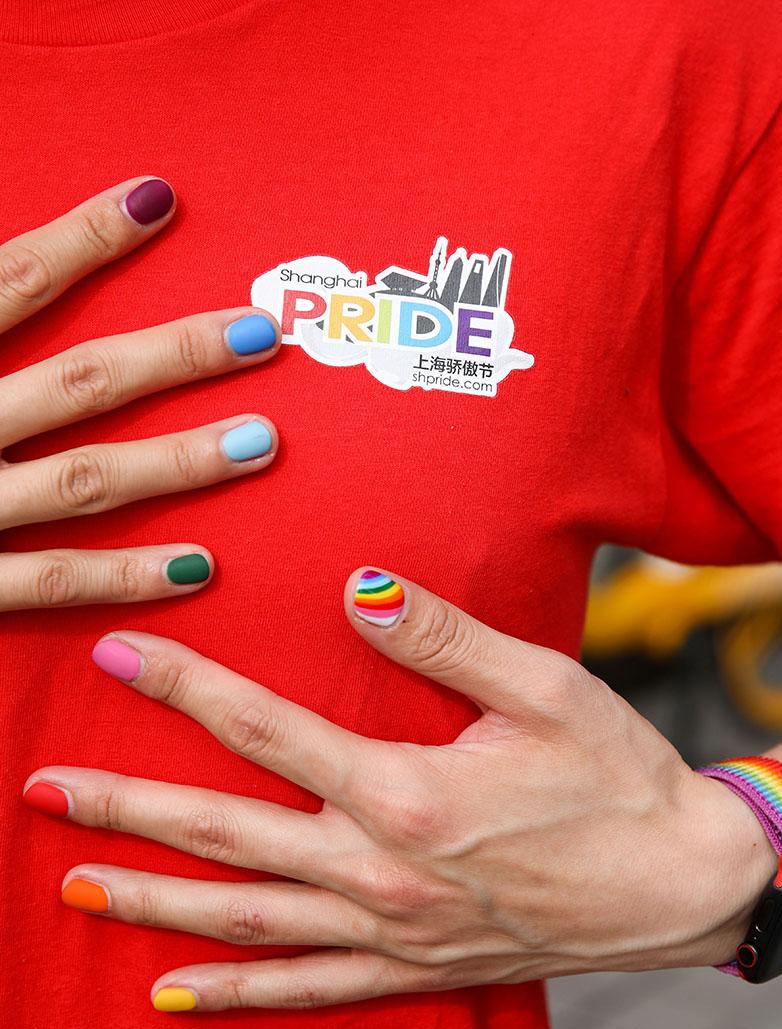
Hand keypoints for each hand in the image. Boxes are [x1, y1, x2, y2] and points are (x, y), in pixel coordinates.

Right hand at [0, 177, 280, 609]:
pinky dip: (124, 575)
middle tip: (260, 334)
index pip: (8, 280)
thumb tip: (8, 266)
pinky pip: (47, 581)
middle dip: (173, 356)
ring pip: (84, 478)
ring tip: (263, 440)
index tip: (158, 200)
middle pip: (77, 379)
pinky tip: (200, 567)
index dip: (84, 239)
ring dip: (180, 461)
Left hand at [22, 568, 775, 1011]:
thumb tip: (359, 586)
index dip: (188, 688)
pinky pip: (305, 991)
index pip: (268, 730)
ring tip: (76, 880)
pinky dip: (233, 994)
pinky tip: (172, 994)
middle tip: (45, 788)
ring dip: (154, 896)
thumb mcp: (542, 687)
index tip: (123, 655)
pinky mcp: (417, 964)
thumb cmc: (617, 776)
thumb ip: (443, 636)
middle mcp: (384, 869)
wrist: (679, 881)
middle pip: (229, 835)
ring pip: (245, 919)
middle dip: (128, 806)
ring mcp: (394, 928)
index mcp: (408, 791)